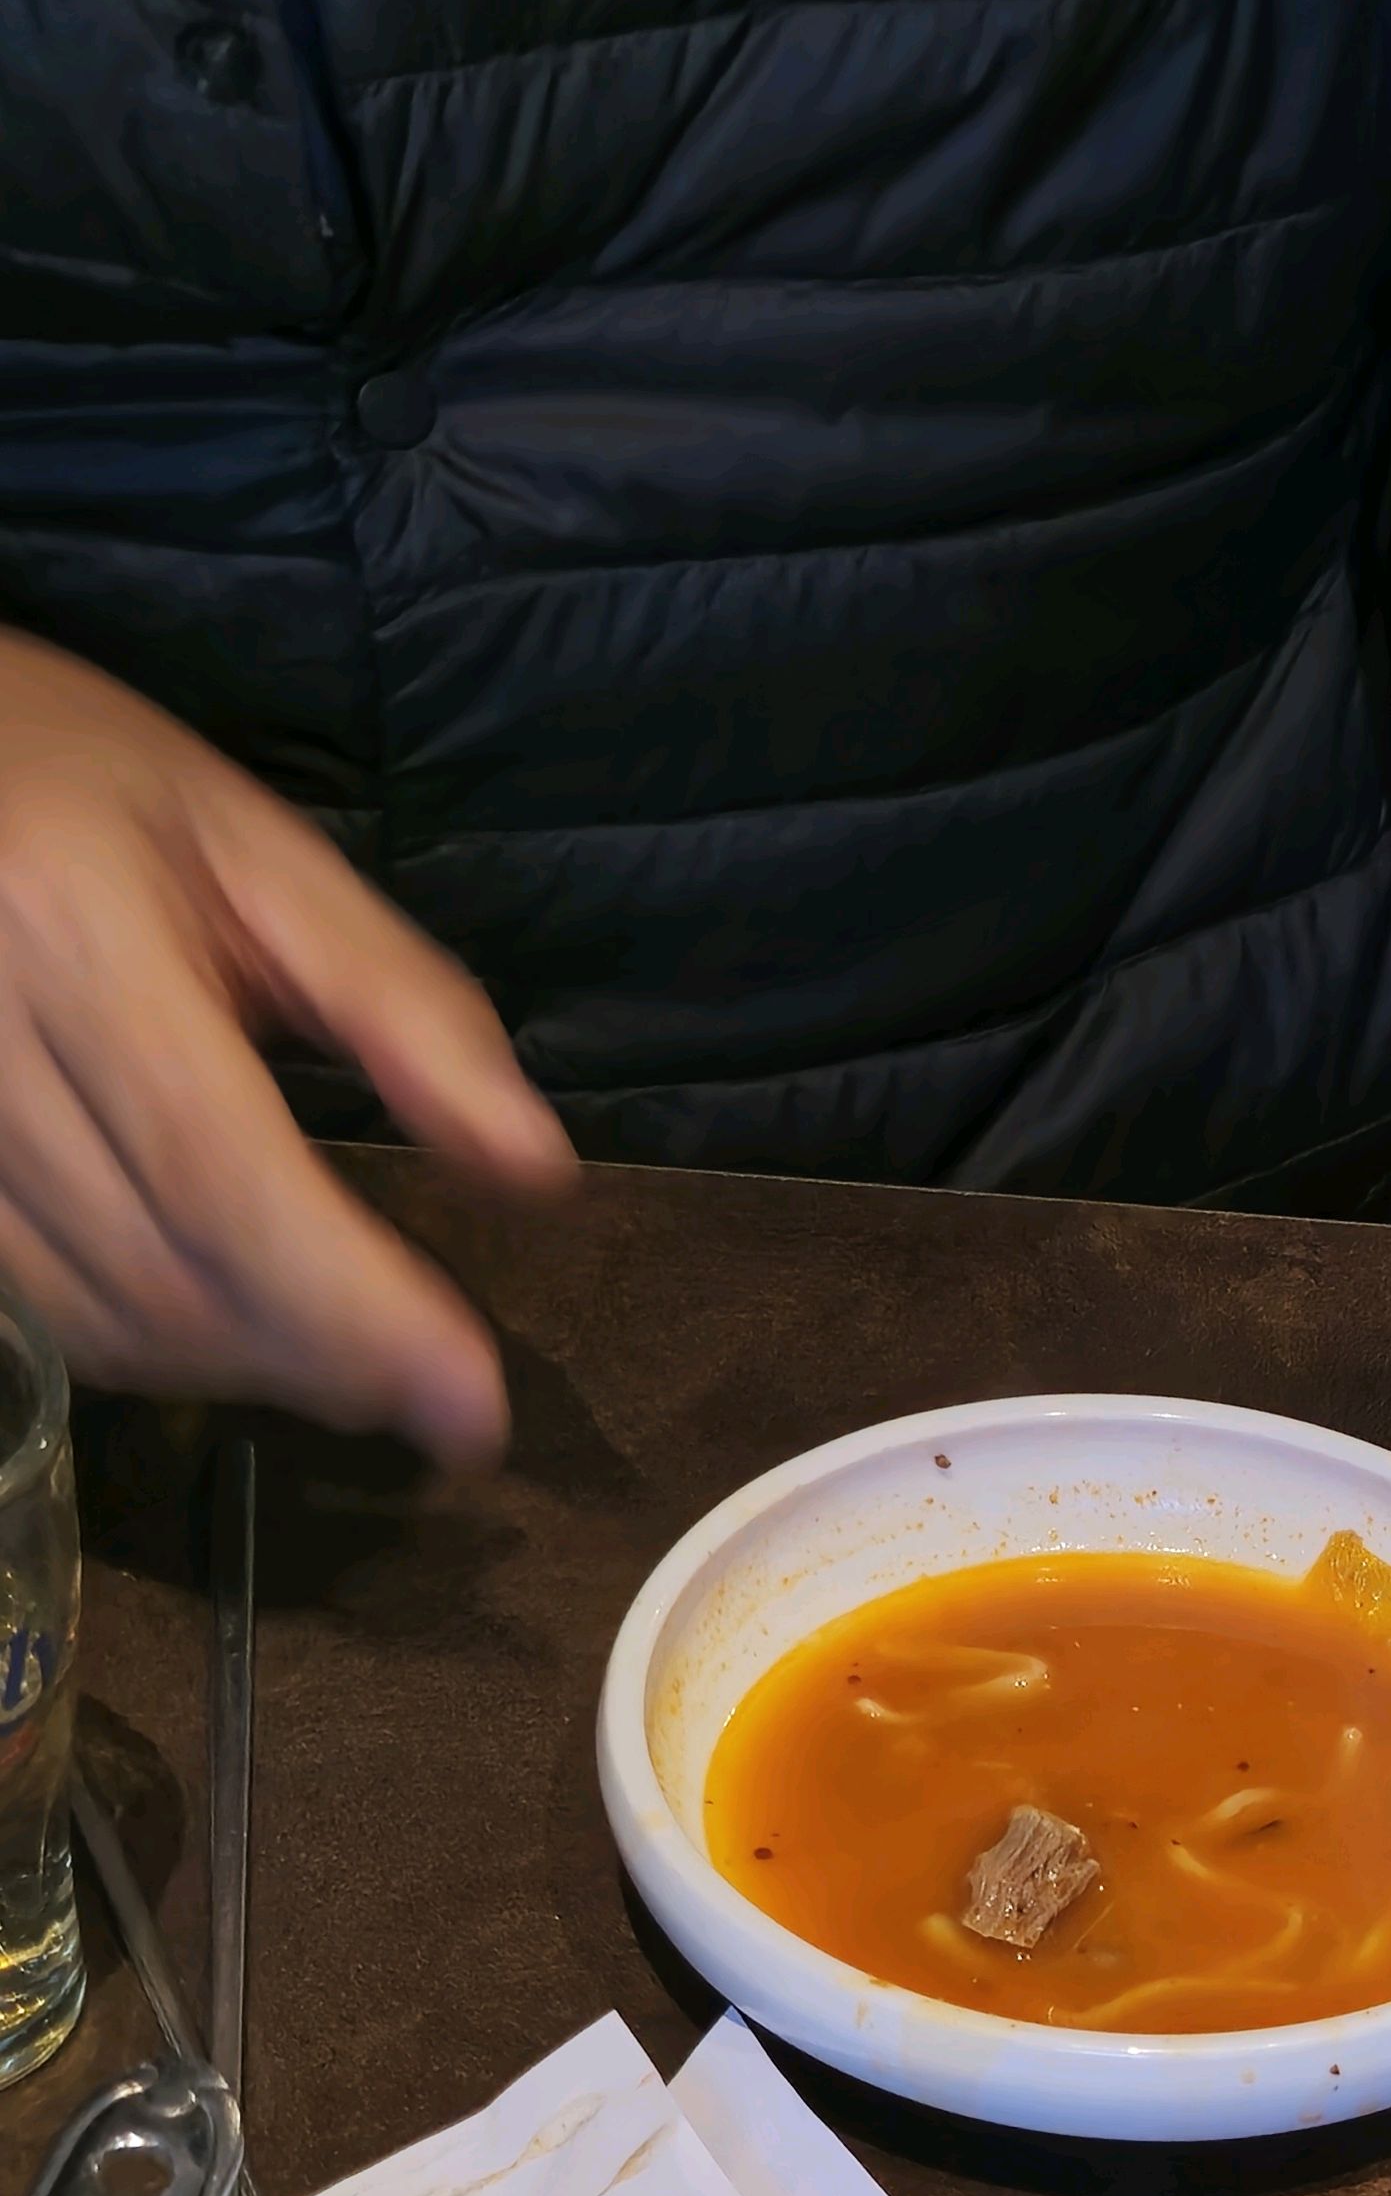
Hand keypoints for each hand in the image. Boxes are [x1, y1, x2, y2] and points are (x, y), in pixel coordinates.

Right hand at [0, 624, 570, 1456]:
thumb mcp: (262, 851)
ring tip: (350, 1357)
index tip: (474, 1409)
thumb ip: (404, 1005)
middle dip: (321, 1361)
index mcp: (73, 932)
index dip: (356, 1312)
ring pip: (93, 1315)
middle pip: (162, 1270)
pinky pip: (33, 1310)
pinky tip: (233, 1323)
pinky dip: (149, 1347)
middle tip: (433, 1387)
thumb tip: (536, 1168)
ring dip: (242, 1368)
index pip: (224, 1174)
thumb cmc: (92, 787)